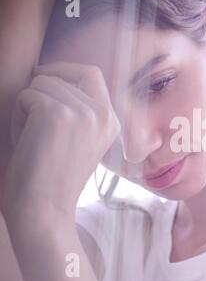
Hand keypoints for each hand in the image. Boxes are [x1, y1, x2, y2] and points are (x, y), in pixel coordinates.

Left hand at [0, 62, 119, 226]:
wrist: (44, 211)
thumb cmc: (54, 179)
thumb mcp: (81, 141)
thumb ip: (80, 110)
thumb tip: (52, 74)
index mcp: (112, 121)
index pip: (91, 73)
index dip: (64, 69)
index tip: (42, 76)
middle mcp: (104, 114)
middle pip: (60, 76)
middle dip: (40, 94)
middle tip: (34, 124)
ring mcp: (83, 113)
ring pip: (41, 83)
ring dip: (27, 108)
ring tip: (33, 139)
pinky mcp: (57, 114)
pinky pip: (26, 96)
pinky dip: (17, 117)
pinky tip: (26, 143)